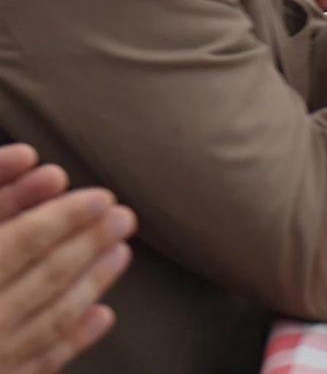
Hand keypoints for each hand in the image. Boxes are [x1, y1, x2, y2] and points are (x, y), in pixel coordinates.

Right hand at [0, 145, 132, 373]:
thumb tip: (27, 158)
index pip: (16, 244)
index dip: (61, 218)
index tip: (101, 196)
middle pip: (41, 280)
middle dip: (86, 244)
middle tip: (124, 216)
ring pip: (46, 322)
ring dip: (90, 284)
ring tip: (121, 253)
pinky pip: (35, 366)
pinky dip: (71, 340)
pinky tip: (102, 315)